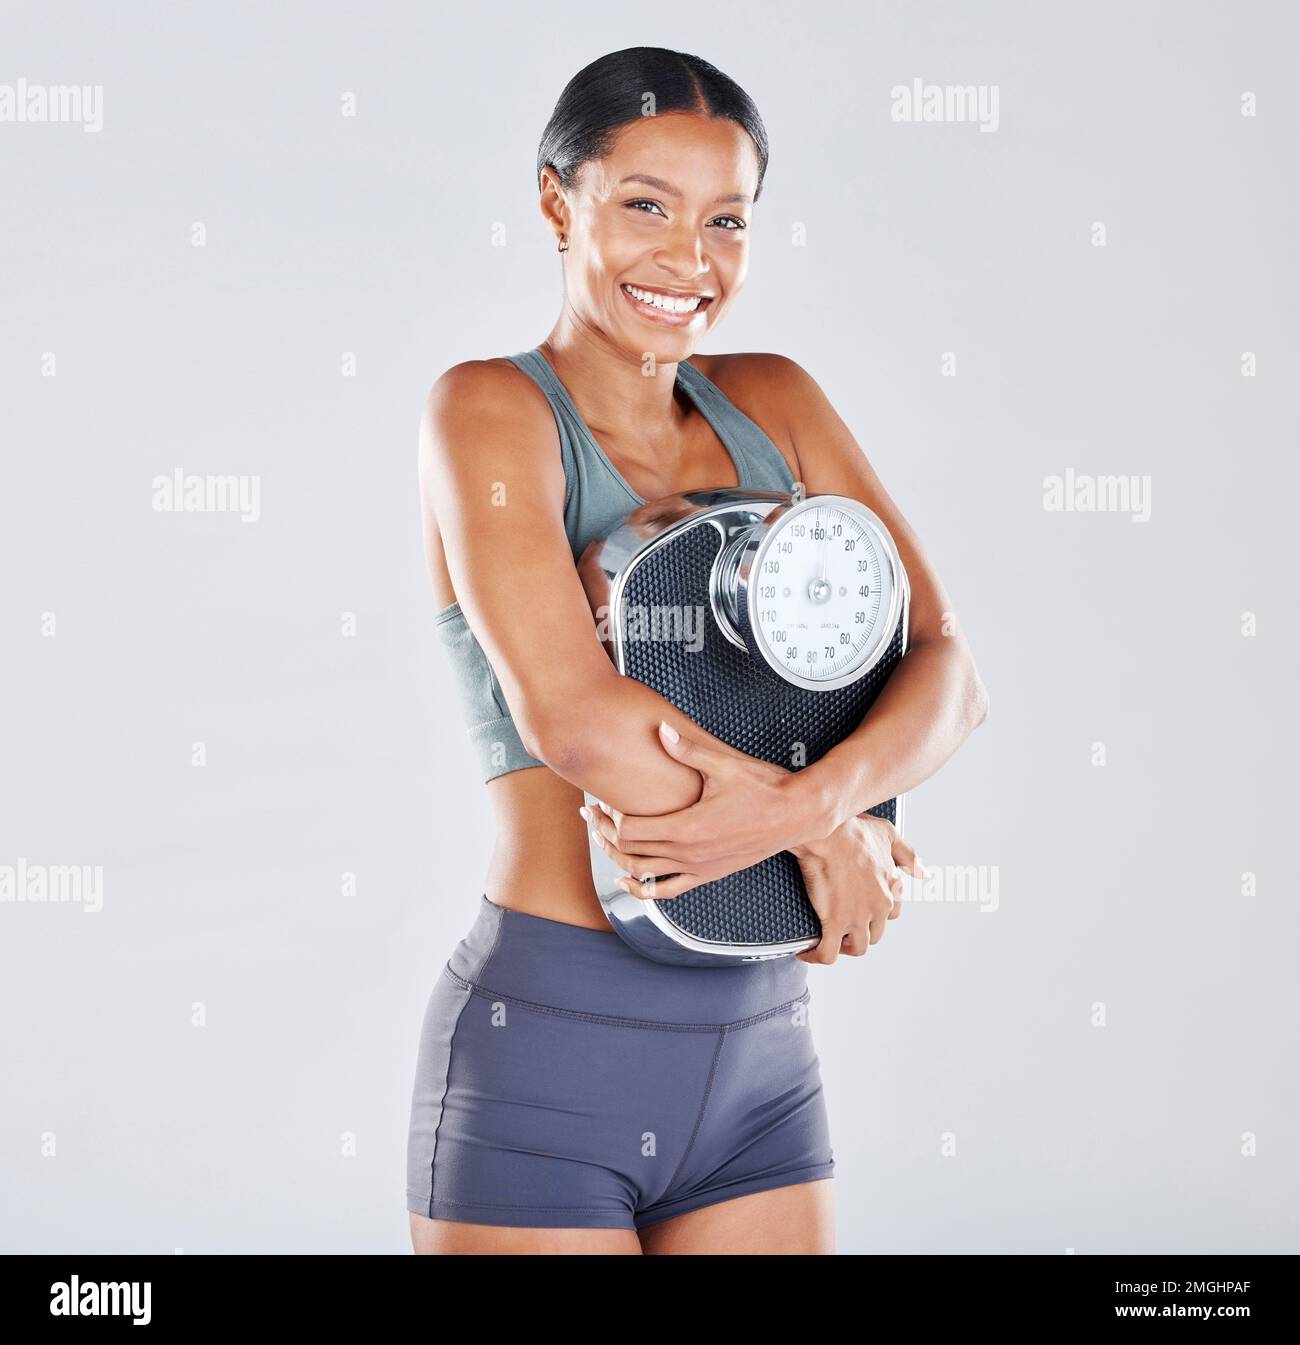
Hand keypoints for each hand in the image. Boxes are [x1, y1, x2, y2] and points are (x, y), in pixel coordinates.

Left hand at [580, 720, 828, 900]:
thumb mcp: (724, 764)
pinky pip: (668, 891)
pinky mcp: (708, 874)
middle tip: (592, 814)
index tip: (600, 800)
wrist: (797, 815)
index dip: (609, 816)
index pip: (630, 830)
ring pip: (643, 874)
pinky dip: (643, 890)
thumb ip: (687, 749)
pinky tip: (628, 882)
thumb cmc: (765, 789)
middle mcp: (689, 854)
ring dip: (617, 859)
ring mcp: (698, 868)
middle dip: (605, 833)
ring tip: (602, 839)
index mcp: (687, 828)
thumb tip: (660, 729)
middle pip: (630, 852)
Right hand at [791, 814, 924, 964]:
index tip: (863, 909)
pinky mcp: (835, 922)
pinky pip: (827, 952)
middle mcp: (878, 906)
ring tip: (827, 939)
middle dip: (860, 932)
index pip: (891, 913)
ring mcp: (857, 917)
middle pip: (874, 933)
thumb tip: (924, 873)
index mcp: (890, 888)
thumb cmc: (853, 830)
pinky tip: (808, 952)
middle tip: (842, 925)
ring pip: (855, 947)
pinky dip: (817, 956)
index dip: (876, 914)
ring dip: (843, 947)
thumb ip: (908, 856)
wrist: (827, 832)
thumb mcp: (889, 835)